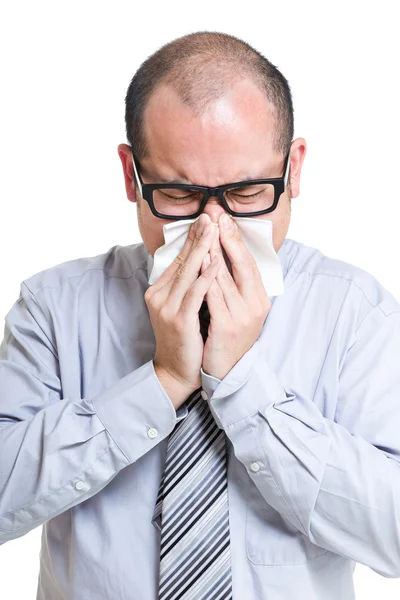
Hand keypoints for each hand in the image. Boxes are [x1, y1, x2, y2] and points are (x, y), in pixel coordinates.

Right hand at [145, 214, 221, 407]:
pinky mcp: (178, 320)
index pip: (178, 259)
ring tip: (214, 230)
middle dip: (198, 237)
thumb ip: (186, 285)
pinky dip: (206, 276)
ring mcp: (166, 308)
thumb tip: (201, 260)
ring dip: (203, 249)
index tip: (205, 220)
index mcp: (159, 291)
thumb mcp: (181, 307)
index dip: (192, 239)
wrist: (177, 372)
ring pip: (187, 273)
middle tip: (210, 215)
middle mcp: (159, 296)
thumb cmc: (186, 339)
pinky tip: (216, 262)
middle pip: (182, 261)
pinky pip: (194, 293)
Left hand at [201, 214, 270, 379]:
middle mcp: (256, 306)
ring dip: (215, 254)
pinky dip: (207, 278)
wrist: (223, 372)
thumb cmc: (226, 337)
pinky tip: (200, 263)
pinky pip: (215, 298)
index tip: (224, 219)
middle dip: (227, 239)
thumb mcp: (236, 309)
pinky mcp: (227, 328)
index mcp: (260, 299)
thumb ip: (233, 285)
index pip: (248, 263)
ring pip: (227, 279)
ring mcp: (242, 318)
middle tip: (216, 216)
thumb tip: (221, 256)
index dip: (236, 240)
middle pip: (242, 265)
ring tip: (206, 233)